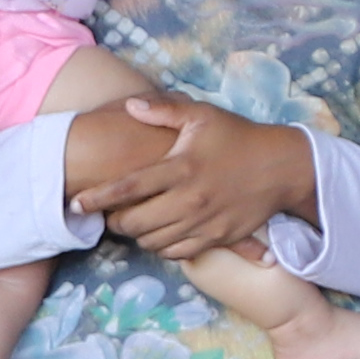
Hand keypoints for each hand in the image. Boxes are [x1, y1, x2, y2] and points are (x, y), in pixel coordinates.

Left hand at [91, 96, 316, 264]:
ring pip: (152, 241)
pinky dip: (161, 246)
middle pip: (135, 222)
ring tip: (134, 222)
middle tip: (109, 214)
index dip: (97, 197)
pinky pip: (177, 252)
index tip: (77, 201)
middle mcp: (190, 199)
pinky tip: (160, 233)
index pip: (128, 187)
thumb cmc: (238, 137)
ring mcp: (204, 222)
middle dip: (114, 221)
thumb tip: (129, 106)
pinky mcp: (217, 238)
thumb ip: (163, 111)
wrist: (282, 167)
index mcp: (182, 167)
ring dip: (137, 234)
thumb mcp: (202, 115)